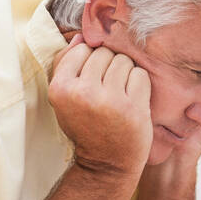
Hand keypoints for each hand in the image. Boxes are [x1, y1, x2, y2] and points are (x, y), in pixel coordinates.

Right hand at [48, 33, 151, 176]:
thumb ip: (66, 64)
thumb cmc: (85, 125)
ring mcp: (110, 100)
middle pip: (104, 53)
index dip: (89, 62)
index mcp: (60, 89)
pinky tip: (132, 100)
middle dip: (108, 67)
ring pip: (124, 61)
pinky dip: (139, 84)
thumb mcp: (64, 98)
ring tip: (119, 94)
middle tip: (107, 91)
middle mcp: (83, 93)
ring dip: (125, 74)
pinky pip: (140, 74)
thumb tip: (81, 36)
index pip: (82, 49)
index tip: (91, 82)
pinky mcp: (133, 107)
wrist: (106, 163)